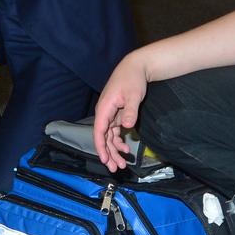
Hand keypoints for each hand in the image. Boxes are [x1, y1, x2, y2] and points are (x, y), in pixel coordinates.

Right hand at [93, 53, 147, 170]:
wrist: (135, 67)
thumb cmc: (132, 79)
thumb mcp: (133, 95)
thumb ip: (129, 111)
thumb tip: (126, 126)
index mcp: (104, 108)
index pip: (99, 131)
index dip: (100, 147)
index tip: (104, 159)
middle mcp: (104, 112)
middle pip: (103, 137)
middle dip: (108, 153)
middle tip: (116, 168)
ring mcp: (110, 114)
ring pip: (108, 136)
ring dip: (113, 150)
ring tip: (122, 163)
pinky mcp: (116, 114)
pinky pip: (114, 131)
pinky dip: (118, 141)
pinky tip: (125, 148)